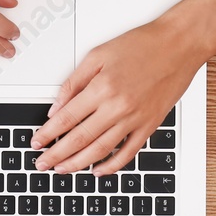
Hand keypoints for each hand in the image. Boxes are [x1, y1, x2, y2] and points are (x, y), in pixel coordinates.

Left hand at [30, 17, 203, 174]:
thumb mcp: (98, 54)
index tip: (37, 142)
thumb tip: (56, 106)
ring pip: (101, 150)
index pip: (66, 118)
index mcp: (102, 87)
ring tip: (62, 169)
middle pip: (79, 138)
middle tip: (42, 163)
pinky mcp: (150, 125)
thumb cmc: (142, 44)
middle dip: (57, 154)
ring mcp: (135, 119)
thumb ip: (74, 82)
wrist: (178, 45)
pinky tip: (98, 170)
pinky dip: (112, 166)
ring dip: (78, 163)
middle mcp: (117, 106)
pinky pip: (128, 152)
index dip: (48, 133)